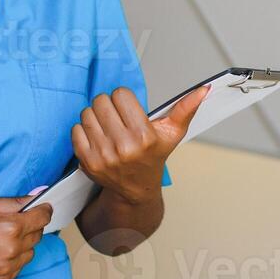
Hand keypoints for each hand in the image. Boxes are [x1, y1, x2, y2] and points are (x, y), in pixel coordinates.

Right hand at [0, 196, 52, 278]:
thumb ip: (12, 202)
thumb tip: (36, 196)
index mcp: (9, 229)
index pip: (42, 218)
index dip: (43, 209)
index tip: (42, 207)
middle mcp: (10, 252)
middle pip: (37, 236)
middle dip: (29, 225)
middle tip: (11, 220)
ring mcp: (4, 271)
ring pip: (29, 254)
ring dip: (21, 244)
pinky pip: (16, 269)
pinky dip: (11, 260)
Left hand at [72, 86, 207, 204]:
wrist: (136, 189)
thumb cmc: (154, 157)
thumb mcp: (172, 133)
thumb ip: (186, 109)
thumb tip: (203, 89)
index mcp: (144, 136)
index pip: (121, 94)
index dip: (124, 99)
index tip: (128, 109)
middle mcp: (124, 147)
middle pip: (101, 101)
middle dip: (108, 105)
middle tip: (116, 117)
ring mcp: (104, 155)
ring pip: (87, 113)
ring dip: (95, 116)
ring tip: (107, 127)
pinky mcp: (88, 162)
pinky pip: (76, 130)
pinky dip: (84, 130)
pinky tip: (97, 137)